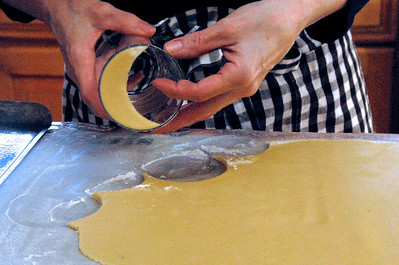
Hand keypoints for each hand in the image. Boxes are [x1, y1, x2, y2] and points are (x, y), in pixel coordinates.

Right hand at [44, 0, 154, 117]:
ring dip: (115, 96)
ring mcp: (79, 71)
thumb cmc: (74, 9)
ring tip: (137, 94)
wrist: (57, 6)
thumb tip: (148, 31)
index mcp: (80, 60)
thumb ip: (126, 21)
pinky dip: (113, 86)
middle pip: (94, 98)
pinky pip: (97, 84)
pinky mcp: (83, 68)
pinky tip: (131, 80)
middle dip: (114, 107)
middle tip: (135, 110)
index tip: (122, 115)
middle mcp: (77, 70)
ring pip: (96, 92)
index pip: (89, 94)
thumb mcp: (102, 12)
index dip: (105, 108)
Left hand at [153, 0, 345, 131]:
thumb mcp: (227, 27)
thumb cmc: (266, 19)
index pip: (199, 92)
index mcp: (239, 76)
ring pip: (212, 107)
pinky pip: (220, 98)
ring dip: (190, 113)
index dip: (175, 90)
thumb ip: (197, 42)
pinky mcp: (245, 82)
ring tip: (169, 117)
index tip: (158, 83)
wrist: (291, 16)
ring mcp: (245, 88)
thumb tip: (171, 50)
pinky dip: (202, 102)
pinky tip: (190, 101)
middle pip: (205, 110)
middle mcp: (243, 88)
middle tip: (158, 128)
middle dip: (180, 120)